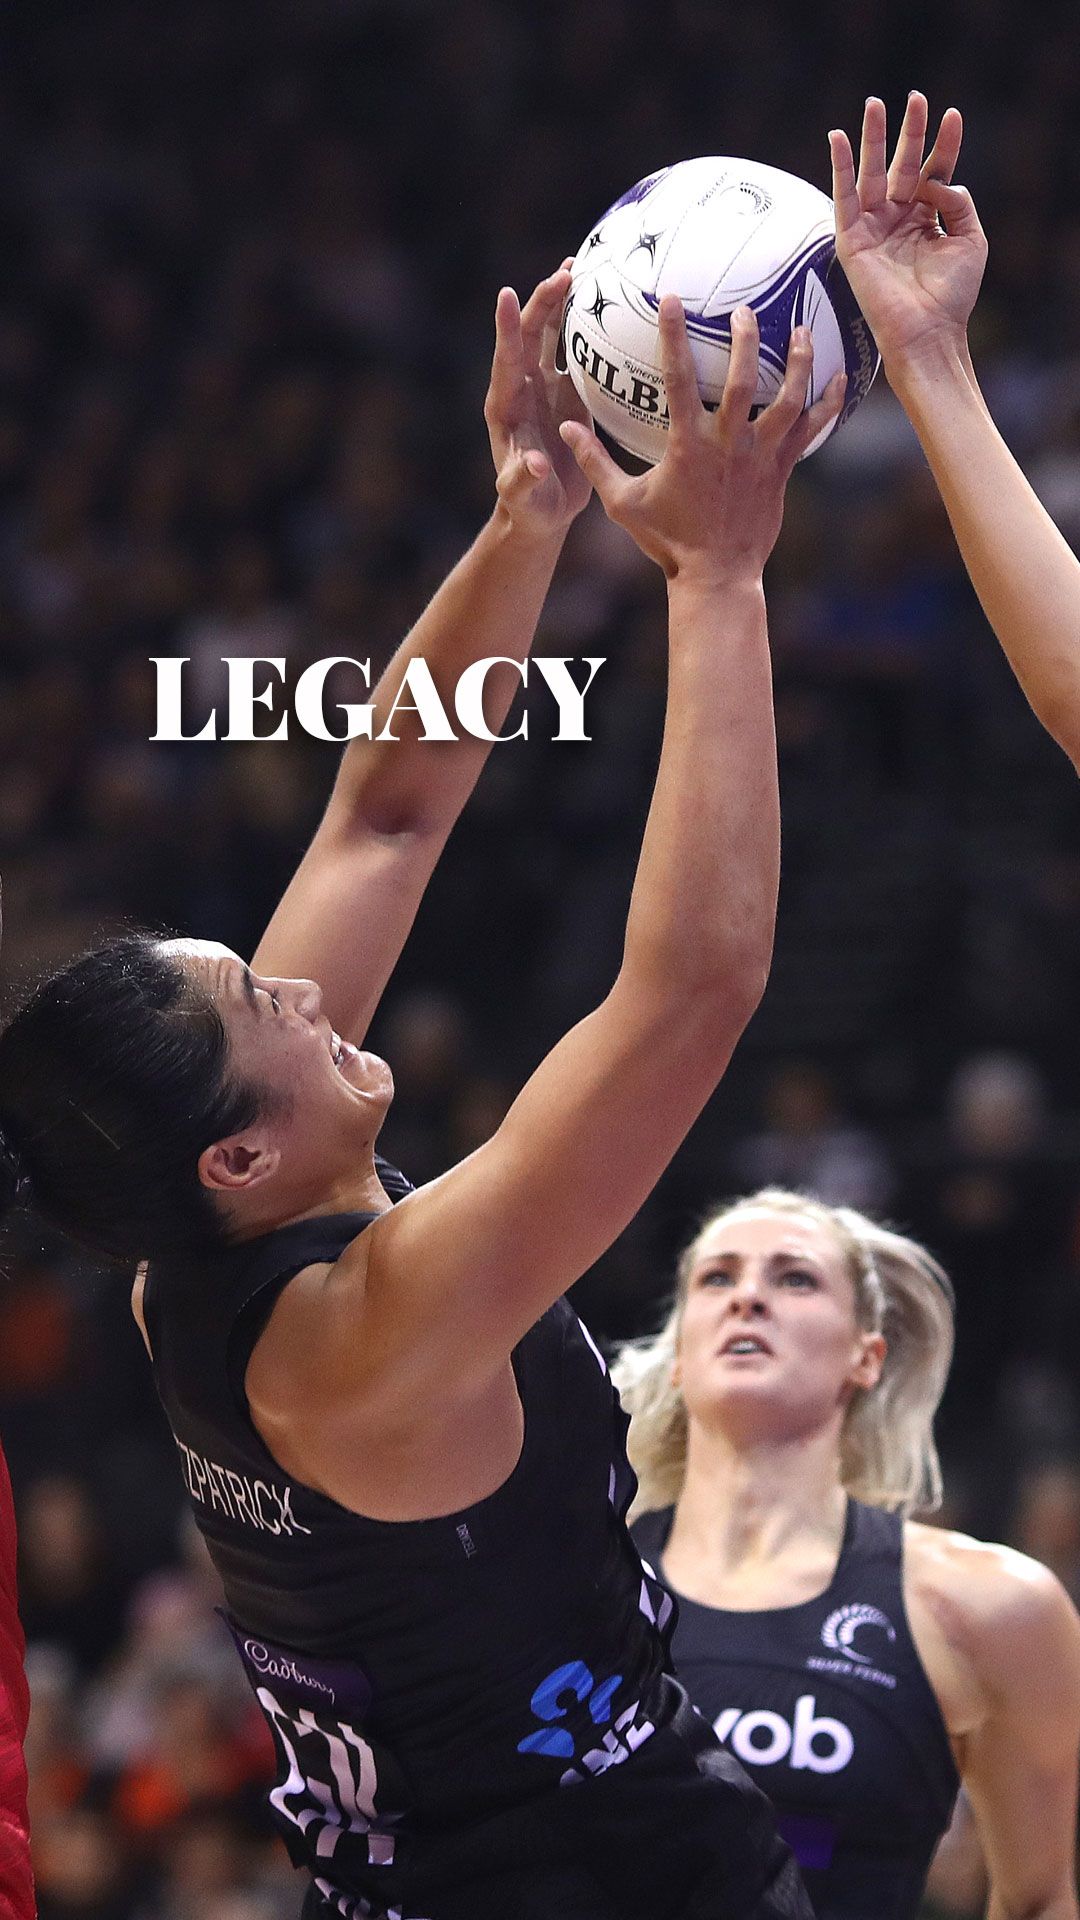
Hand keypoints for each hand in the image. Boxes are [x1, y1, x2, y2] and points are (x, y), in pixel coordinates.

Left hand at [485, 265, 591, 536]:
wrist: (541, 512)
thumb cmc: (528, 507)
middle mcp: (523, 389)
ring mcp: (546, 389)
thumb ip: (524, 480)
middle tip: (568, 273)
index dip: (506, 327)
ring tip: (581, 269)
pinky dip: (589, 330)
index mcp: (506, 406)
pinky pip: (579, 355)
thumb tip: (535, 465)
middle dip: (545, 302)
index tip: (506, 293)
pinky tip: (610, 308)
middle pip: (531, 335)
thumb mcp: (524, 498)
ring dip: (564, 304)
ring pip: (553, 336)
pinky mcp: (569, 395)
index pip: (506, 359)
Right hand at [558, 299, 843, 584]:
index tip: (672, 299)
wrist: (716, 576)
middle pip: (744, 379)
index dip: (674, 335)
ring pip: (788, 399)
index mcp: (688, 444)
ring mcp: (760, 457)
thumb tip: (564, 427)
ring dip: (797, 361)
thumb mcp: (623, 502)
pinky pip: (812, 430)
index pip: (679, 378)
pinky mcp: (782, 470)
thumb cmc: (668, 541)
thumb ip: (594, 461)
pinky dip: (829, 403)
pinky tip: (841, 377)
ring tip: (801, 330)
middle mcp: (728, 444)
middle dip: (745, 338)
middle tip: (744, 309)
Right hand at [830, 94, 987, 374]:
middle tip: (914, 97)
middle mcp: (898, 220)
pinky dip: (841, 168)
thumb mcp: (971, 239)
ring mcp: (874, 228)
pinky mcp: (852, 241)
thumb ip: (957, 200)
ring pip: (872, 174)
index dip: (944, 144)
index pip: (934, 171)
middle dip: (908, 131)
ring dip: (872, 139)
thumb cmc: (951, 295)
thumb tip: (934, 179)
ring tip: (875, 104)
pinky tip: (840, 139)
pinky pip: (844, 198)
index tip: (952, 114)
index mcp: (926, 220)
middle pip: (902, 165)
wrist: (927, 332)